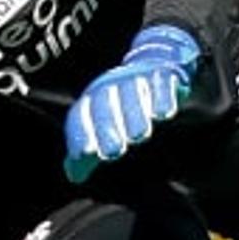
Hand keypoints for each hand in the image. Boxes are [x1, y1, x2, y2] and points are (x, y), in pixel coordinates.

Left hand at [63, 25, 199, 182]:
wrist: (153, 64)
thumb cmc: (123, 104)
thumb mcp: (102, 124)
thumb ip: (89, 150)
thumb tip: (74, 175)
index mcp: (91, 100)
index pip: (80, 116)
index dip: (81, 135)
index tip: (85, 156)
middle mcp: (111, 86)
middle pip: (104, 103)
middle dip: (107, 127)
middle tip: (112, 153)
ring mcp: (136, 78)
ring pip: (132, 93)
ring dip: (135, 114)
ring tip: (139, 136)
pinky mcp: (161, 74)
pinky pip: (160, 83)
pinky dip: (162, 97)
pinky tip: (164, 114)